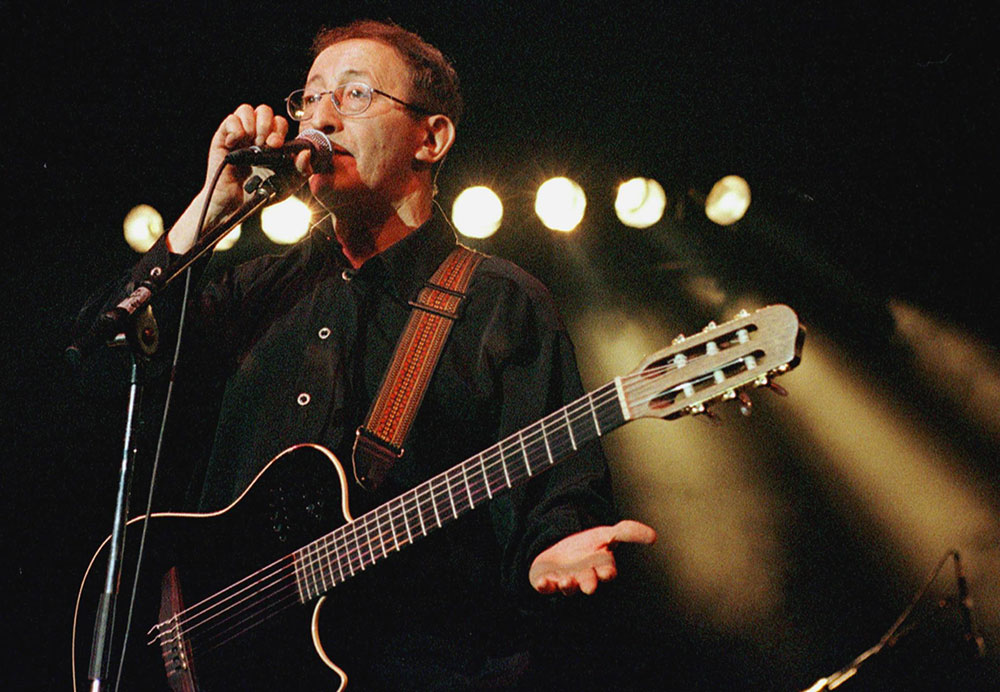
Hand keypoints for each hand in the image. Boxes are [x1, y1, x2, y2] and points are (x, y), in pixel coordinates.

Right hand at [167, 104, 312, 253]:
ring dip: (252, 125)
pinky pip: (230, 120)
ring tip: (251, 144)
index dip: (280, 130)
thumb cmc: (259, 194)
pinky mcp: (222, 138)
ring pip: (246, 109)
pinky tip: (236, 145)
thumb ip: (301, 170)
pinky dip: (236, 130)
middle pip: (264, 110)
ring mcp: (238, 135)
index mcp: (270, 142)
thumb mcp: (287, 185)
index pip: (278, 121)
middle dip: (267, 126)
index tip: (277, 146)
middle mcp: (255, 135)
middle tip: (264, 145)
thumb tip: (306, 153)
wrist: (235, 206)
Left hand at [528, 520, 655, 595]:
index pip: (606, 571)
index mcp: (599, 567)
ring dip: (567, 585)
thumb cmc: (590, 547)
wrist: (563, 551)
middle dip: (588, 583)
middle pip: (587, 582)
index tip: (606, 572)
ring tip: (566, 581)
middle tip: (589, 587)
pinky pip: (545, 586)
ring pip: (567, 587)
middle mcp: (584, 577)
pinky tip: (542, 583)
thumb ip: (628, 532)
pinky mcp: (548, 581)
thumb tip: (654, 536)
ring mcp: (566, 580)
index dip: (606, 572)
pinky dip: (544, 586)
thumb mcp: (608, 534)